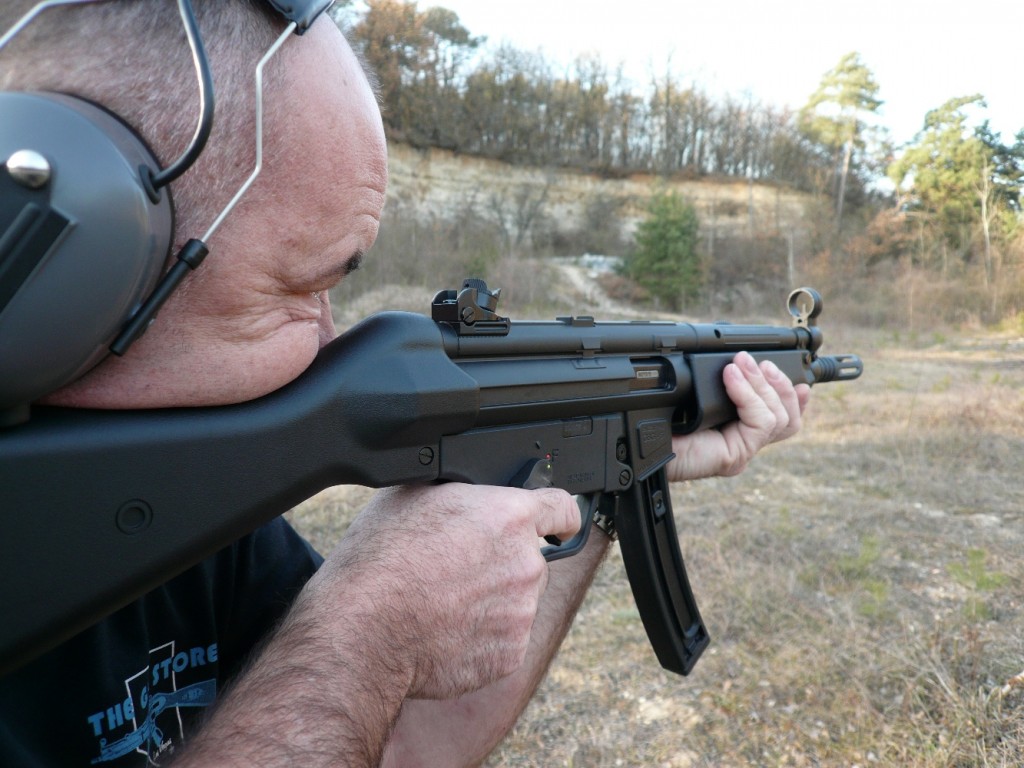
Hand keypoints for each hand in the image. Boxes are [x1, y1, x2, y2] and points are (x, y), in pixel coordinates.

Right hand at [310, 483, 579, 699]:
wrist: (363, 629)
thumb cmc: (380, 558)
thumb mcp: (414, 494)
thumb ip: (461, 492)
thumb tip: (467, 492)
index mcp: (510, 515)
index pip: (563, 509)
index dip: (556, 516)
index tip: (554, 526)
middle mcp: (527, 563)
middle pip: (531, 559)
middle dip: (503, 563)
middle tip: (457, 570)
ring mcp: (522, 613)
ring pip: (516, 601)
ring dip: (491, 602)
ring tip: (442, 603)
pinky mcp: (509, 654)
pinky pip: (503, 640)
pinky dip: (481, 638)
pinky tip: (444, 631)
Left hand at [667, 351, 810, 481]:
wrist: (639, 445)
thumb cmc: (657, 421)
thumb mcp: (693, 395)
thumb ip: (718, 384)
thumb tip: (737, 361)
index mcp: (736, 428)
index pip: (780, 417)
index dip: (794, 398)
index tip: (801, 379)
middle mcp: (742, 441)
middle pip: (788, 419)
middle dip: (780, 384)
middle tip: (759, 361)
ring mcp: (741, 450)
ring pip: (778, 418)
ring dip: (763, 385)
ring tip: (741, 364)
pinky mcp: (735, 456)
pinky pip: (760, 422)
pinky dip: (749, 395)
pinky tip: (732, 378)